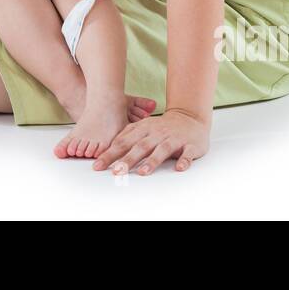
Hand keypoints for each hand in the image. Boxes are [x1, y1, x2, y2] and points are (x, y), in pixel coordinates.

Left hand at [93, 108, 210, 175]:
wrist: (189, 117)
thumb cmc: (161, 127)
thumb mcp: (142, 127)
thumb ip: (126, 136)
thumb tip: (107, 150)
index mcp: (143, 129)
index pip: (123, 142)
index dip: (110, 154)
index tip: (98, 166)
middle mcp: (157, 133)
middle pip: (140, 147)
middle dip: (128, 160)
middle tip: (116, 172)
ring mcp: (174, 139)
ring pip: (162, 150)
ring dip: (152, 161)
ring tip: (143, 173)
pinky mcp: (190, 145)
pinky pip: (187, 154)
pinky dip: (184, 160)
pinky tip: (179, 168)